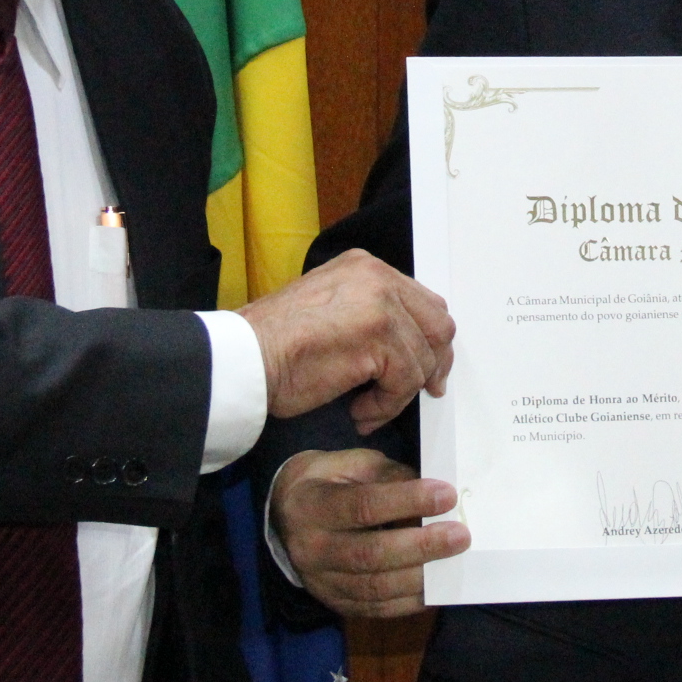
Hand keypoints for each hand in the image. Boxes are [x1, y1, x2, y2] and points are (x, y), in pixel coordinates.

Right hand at [238, 249, 455, 431]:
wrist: (245, 359)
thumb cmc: (275, 344)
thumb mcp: (331, 310)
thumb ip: (370, 315)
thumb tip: (407, 345)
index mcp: (366, 267)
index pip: (422, 302)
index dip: (429, 341)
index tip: (425, 371)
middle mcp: (378, 277)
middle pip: (437, 324)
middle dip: (431, 364)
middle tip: (420, 393)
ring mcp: (381, 304)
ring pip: (422, 359)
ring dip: (397, 394)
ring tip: (365, 409)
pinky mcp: (378, 335)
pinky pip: (405, 382)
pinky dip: (385, 407)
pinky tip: (358, 413)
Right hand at [270, 448, 469, 618]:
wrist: (284, 515)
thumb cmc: (325, 482)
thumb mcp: (349, 463)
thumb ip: (388, 475)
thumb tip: (432, 489)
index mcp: (313, 506)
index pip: (364, 506)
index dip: (407, 500)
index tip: (447, 495)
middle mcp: (313, 549)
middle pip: (371, 554)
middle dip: (421, 546)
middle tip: (461, 535)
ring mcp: (321, 582)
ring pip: (375, 588)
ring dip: (420, 577)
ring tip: (454, 560)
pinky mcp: (335, 603)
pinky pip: (376, 609)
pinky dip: (409, 602)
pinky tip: (436, 587)